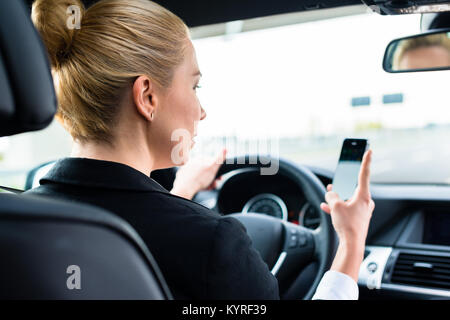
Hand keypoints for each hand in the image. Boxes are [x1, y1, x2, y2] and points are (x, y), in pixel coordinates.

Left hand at [170, 148, 226, 199]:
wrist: (185, 188)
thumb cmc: (199, 179)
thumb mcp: (213, 167)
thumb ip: (219, 158)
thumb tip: (225, 148)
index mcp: (199, 158)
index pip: (211, 163)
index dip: (216, 171)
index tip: (220, 178)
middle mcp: (191, 162)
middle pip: (205, 171)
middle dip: (211, 178)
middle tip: (213, 184)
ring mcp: (186, 169)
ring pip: (200, 176)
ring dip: (206, 182)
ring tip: (207, 187)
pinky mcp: (182, 177)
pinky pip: (193, 180)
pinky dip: (197, 184)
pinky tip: (200, 188)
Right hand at [319, 149, 374, 280]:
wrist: (352, 245)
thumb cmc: (348, 225)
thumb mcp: (335, 206)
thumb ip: (331, 196)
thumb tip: (331, 194)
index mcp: (363, 195)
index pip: (364, 174)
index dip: (365, 161)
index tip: (369, 151)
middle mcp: (365, 202)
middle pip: (353, 188)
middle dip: (342, 186)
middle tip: (336, 183)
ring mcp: (362, 210)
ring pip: (348, 198)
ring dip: (338, 197)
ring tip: (329, 197)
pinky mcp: (358, 218)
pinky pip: (347, 208)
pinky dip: (338, 207)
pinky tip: (328, 207)